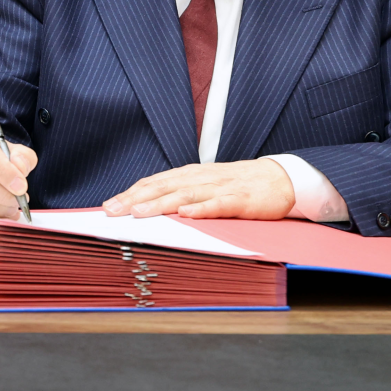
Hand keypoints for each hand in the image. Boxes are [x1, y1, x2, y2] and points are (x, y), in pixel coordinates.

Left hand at [102, 159, 294, 219]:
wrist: (281, 178)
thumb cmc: (240, 184)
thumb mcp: (207, 185)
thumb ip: (182, 193)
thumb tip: (151, 207)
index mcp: (191, 175)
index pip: (155, 182)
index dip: (131, 193)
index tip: (108, 205)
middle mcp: (201, 178)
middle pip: (163, 187)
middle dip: (135, 198)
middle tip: (112, 210)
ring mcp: (221, 188)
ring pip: (185, 195)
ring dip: (161, 203)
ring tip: (139, 212)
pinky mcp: (241, 200)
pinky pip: (219, 204)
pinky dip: (202, 209)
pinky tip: (187, 214)